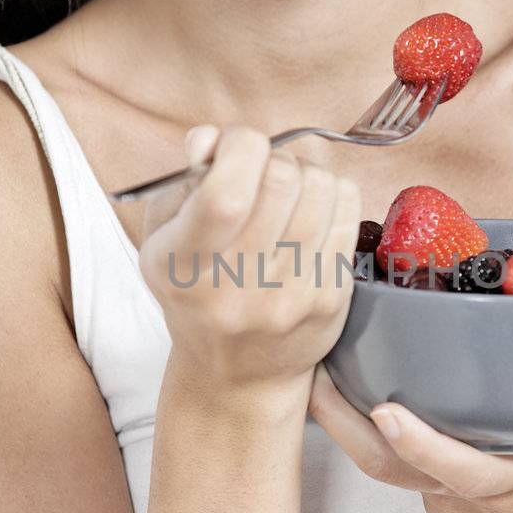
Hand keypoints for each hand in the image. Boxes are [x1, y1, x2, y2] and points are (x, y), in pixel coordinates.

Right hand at [138, 123, 360, 400]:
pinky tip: (312, 211)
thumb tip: (212, 138)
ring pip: (321, 188)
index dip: (238, 146)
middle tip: (263, 173)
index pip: (226, 193)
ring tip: (288, 193)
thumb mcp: (165, 237)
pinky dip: (332, 195)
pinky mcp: (330, 299)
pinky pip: (348, 211)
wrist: (235, 374)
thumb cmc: (196, 291)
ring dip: (306, 174)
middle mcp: (238, 287)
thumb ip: (183, 180)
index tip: (234, 148)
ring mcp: (290, 296)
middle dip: (273, 158)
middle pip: (281, 180)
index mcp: (185, 266)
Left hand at [308, 348, 512, 512]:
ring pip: (390, 472)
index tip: (385, 407)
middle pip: (390, 469)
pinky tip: (361, 402)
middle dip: (340, 424)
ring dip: (348, 429)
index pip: (458, 468)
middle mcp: (476, 501)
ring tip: (315, 373)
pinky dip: (383, 446)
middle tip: (304, 372)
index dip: (419, 443)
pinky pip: (408, 478)